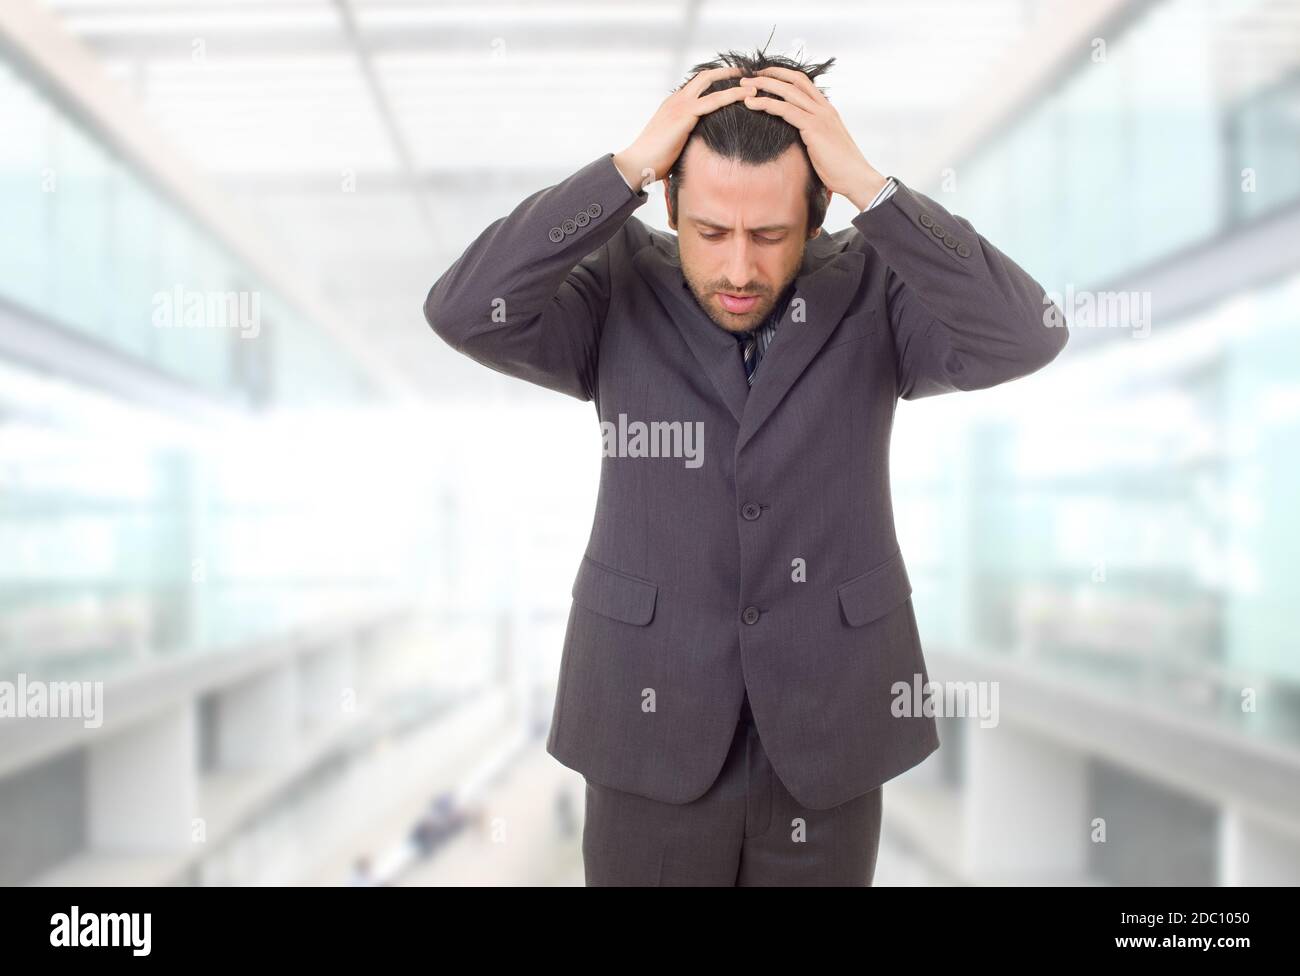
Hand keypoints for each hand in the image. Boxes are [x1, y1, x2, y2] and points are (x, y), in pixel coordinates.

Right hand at [614, 67, 750, 191]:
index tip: (733, 82)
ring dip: (735, 81)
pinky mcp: (685, 115)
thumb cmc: (653, 160)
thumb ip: (687, 138)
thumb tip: (702, 147)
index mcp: (673, 105)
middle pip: (705, 76)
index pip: (697, 85)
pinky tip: (746, 96)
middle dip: (728, 73)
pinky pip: (714, 100)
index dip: (716, 81)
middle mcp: (676, 100)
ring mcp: (680, 105)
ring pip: (711, 83)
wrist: (637, 163)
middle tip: (747, 74)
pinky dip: (732, 95)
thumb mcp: (674, 144)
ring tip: (755, 83)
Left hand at [738, 67, 887, 209]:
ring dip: (763, 85)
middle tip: (748, 76)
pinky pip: (785, 110)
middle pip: (794, 80)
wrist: (855, 177)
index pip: (803, 82)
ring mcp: (819, 115)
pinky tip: (751, 103)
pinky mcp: (813, 127)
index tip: (764, 76)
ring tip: (744, 86)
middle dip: (770, 74)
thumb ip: (811, 134)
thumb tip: (794, 138)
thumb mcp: (823, 145)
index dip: (782, 75)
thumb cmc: (840, 167)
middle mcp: (823, 108)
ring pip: (787, 91)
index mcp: (826, 110)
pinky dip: (766, 104)